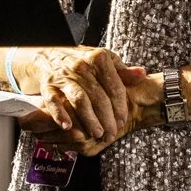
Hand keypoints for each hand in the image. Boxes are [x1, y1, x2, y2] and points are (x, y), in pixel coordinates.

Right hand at [14, 46, 147, 149]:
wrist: (49, 56)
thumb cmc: (83, 63)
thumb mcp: (105, 62)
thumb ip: (123, 72)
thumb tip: (142, 74)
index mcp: (98, 58)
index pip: (115, 87)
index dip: (121, 107)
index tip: (123, 121)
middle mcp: (81, 66)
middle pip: (99, 97)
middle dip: (107, 119)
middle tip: (111, 134)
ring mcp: (63, 76)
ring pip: (80, 101)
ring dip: (90, 120)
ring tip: (97, 134)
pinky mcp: (48, 86)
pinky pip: (54, 102)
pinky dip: (60, 115)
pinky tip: (68, 127)